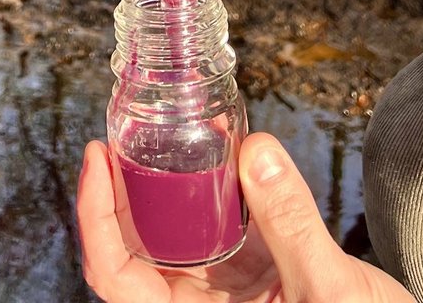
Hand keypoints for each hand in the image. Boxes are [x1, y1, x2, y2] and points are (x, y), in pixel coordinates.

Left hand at [77, 134, 415, 302]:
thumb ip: (290, 222)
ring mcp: (221, 301)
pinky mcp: (248, 286)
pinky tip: (215, 160)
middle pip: (132, 255)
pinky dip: (207, 198)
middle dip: (119, 195)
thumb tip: (256, 150)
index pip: (115, 276)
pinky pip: (211, 238)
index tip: (95, 158)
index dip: (95, 217)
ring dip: (161, 194)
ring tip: (157, 138)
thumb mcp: (327, 289)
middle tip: (118, 136)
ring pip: (168, 245)